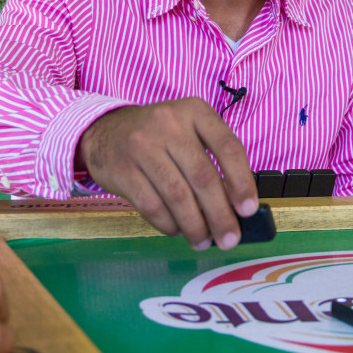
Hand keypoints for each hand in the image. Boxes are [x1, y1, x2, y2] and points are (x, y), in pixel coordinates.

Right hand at [78, 98, 256, 249]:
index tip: (248, 210)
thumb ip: (212, 159)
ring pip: (177, 196)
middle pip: (203, 177)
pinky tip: (177, 230)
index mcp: (195, 111)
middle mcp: (169, 124)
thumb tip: (236, 207)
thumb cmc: (159, 136)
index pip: (228, 147)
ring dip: (195, 226)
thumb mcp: (188, 131)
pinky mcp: (122, 170)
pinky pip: (152, 206)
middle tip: (229, 238)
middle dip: (220, 215)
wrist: (104, 131)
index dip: (242, 182)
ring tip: (204, 241)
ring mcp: (142, 146)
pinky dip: (169, 224)